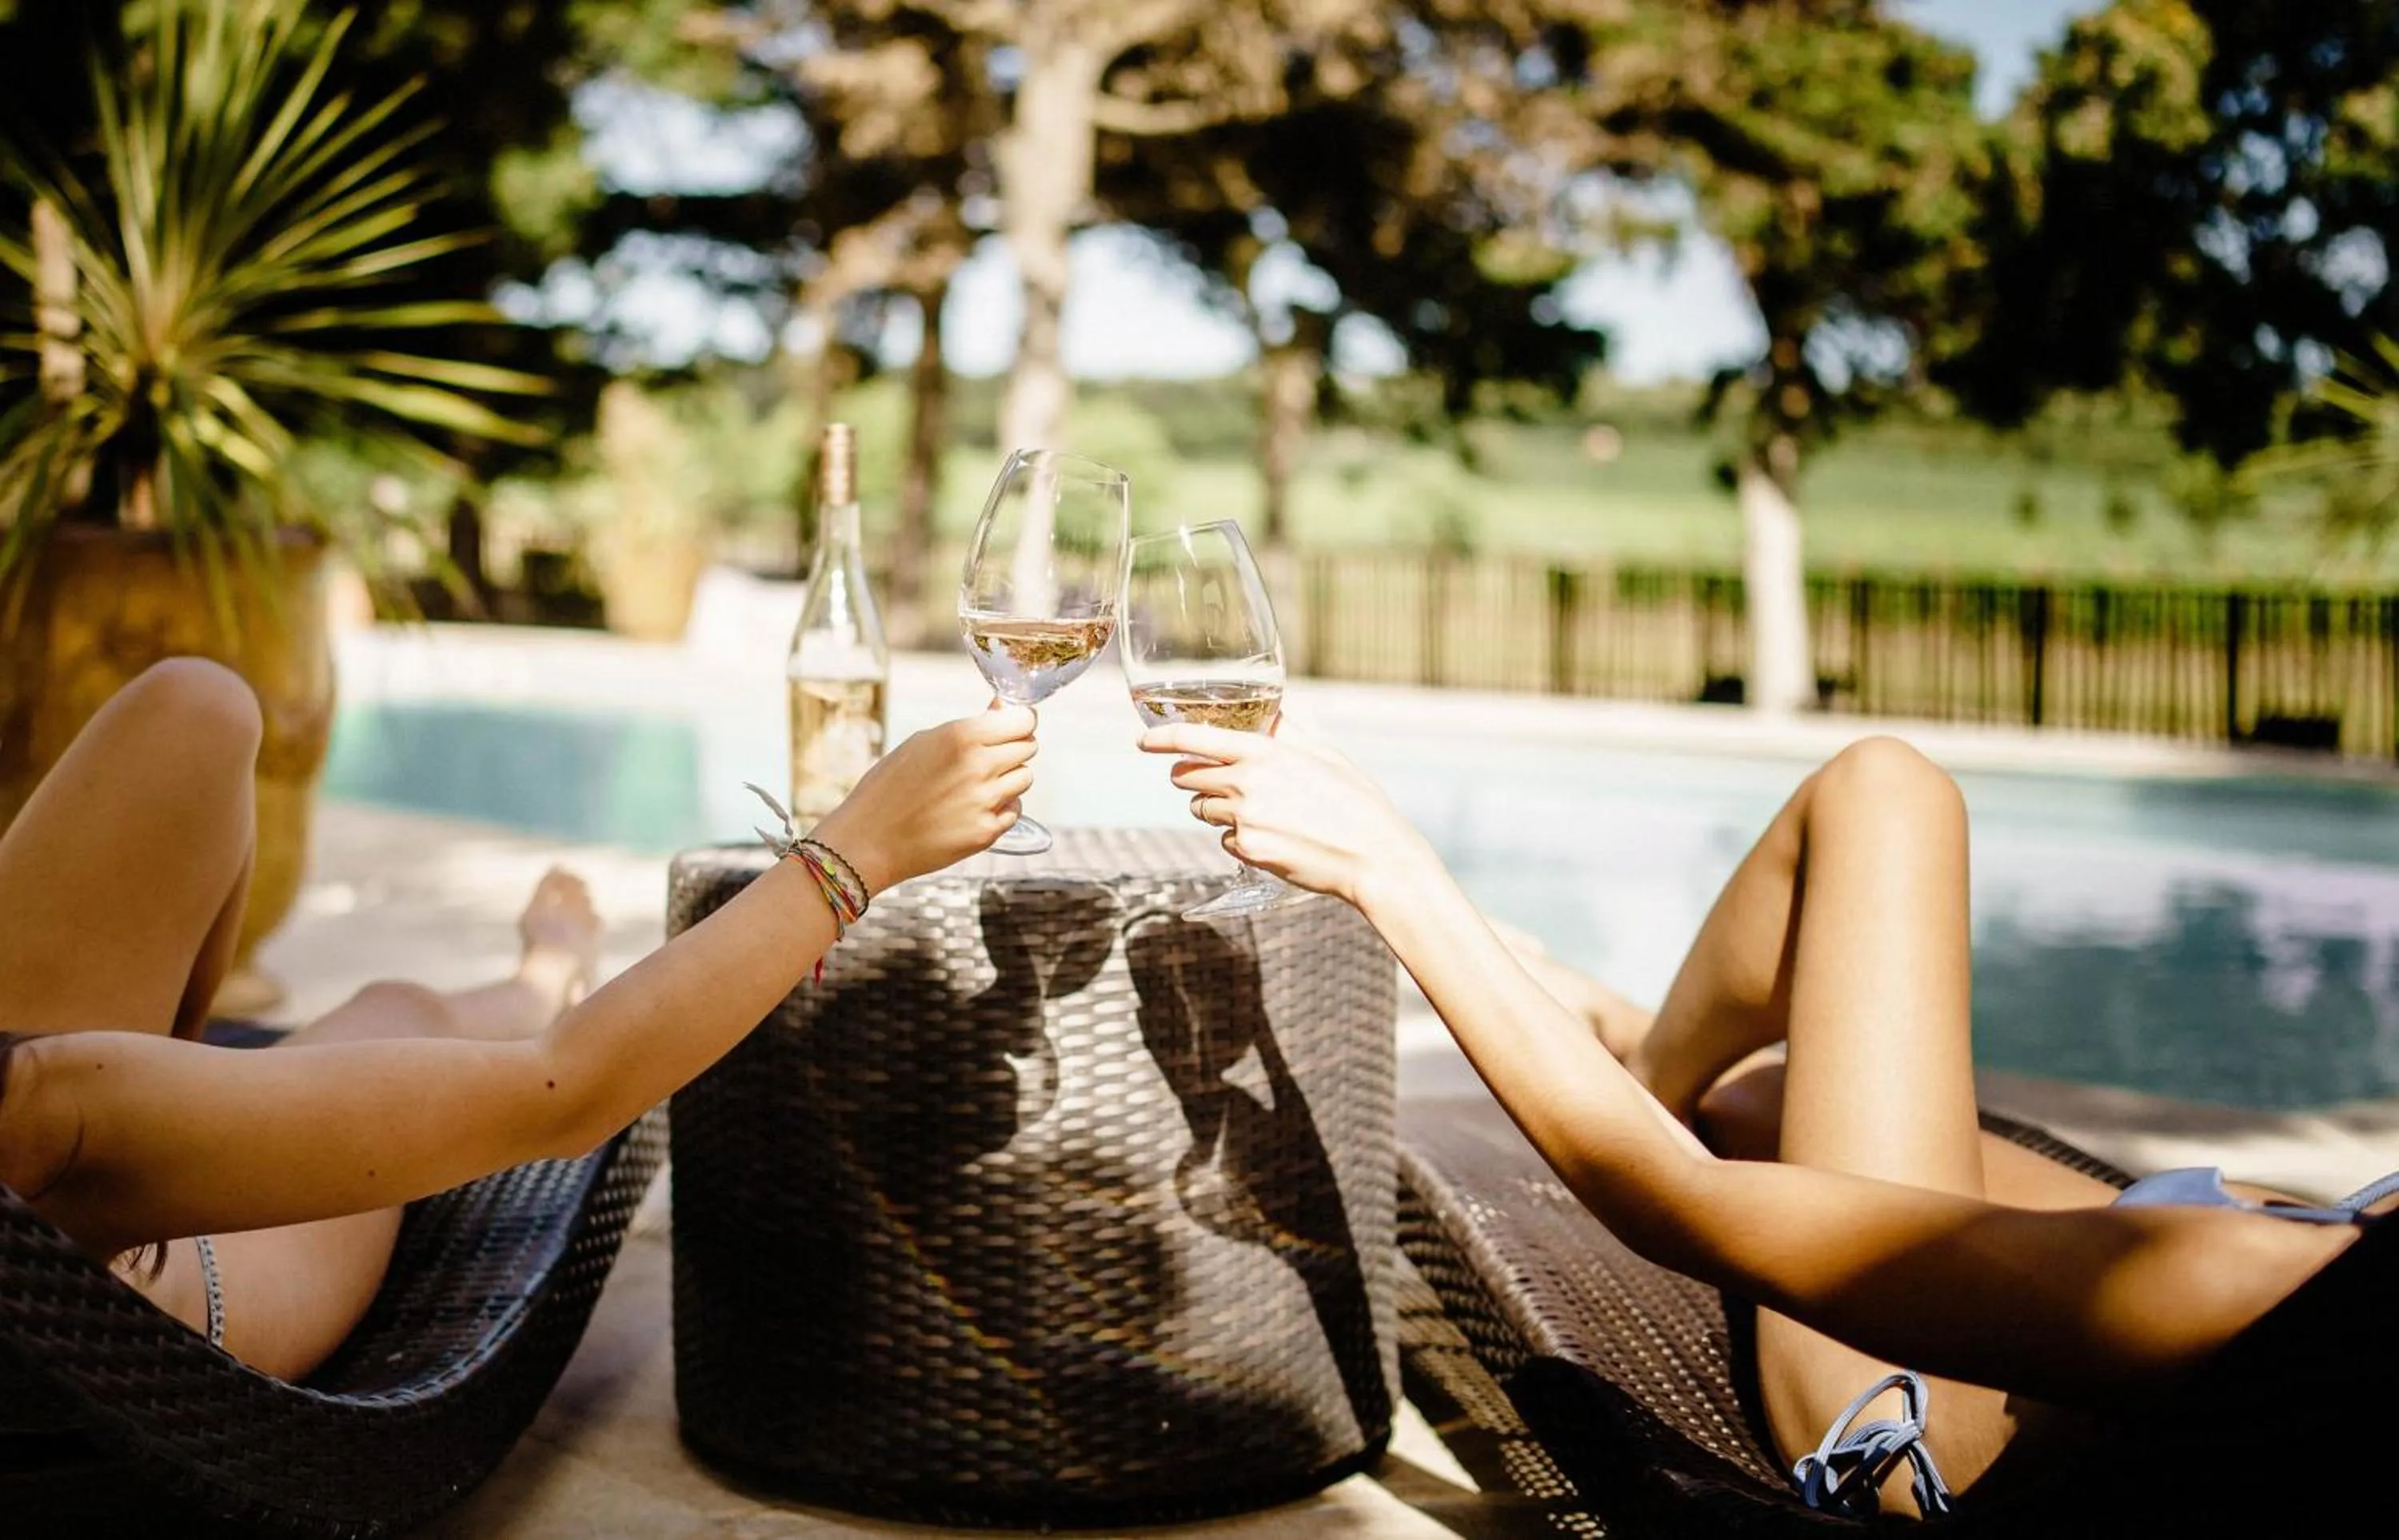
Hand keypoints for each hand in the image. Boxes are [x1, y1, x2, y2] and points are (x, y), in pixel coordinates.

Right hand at [814, 706, 1037, 892]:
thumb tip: (1005, 708)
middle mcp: (979, 766)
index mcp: (962, 736)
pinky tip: (972, 809)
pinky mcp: (987, 833)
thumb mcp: (923, 743)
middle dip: (1013, 749)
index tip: (1012, 727)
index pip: (1023, 720)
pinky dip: (1001, 808)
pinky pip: (1014, 811)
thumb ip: (970, 727)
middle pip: (1028, 747)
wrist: (868, 841)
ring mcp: (985, 802)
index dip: (1020, 722)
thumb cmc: (888, 787)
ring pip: (1025, 779)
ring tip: (975, 786)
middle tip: (987, 759)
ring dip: (1008, 779)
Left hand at [1135, 717, 1436, 907]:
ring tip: (1261, 813)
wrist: (1374, 856)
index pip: (1193, 739)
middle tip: (1217, 782)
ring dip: (1217, 809)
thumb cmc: (1355, 802)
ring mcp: (1244, 819)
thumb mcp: (1324, 754)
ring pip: (1202, 810)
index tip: (1143, 741)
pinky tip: (1274, 838)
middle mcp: (1246, 783)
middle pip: (1186, 777)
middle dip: (1193, 778)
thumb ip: (1287, 732)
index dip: (1160, 738)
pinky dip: (1240, 839)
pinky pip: (1225, 840)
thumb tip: (1269, 716)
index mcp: (1264, 752)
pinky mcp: (1248, 851)